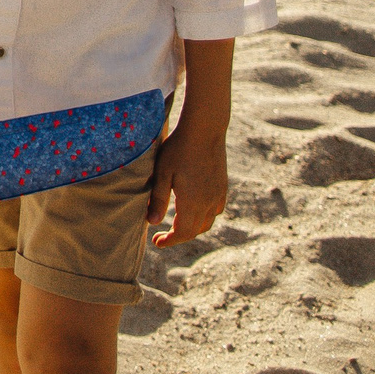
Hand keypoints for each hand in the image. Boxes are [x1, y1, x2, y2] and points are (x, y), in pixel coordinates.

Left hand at [147, 124, 227, 246]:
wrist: (205, 130)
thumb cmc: (179, 149)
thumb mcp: (162, 173)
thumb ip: (157, 199)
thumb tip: (152, 223)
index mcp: (193, 202)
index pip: (184, 233)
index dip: (171, 241)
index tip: (157, 243)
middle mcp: (209, 202)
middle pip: (196, 230)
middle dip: (179, 236)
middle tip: (162, 236)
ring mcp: (219, 194)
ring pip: (208, 221)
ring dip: (193, 228)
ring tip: (177, 224)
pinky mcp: (223, 186)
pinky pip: (216, 209)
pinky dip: (205, 216)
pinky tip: (195, 209)